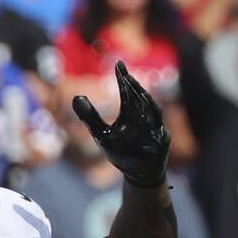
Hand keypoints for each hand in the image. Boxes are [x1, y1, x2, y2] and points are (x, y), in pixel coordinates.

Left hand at [71, 61, 170, 188]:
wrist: (138, 174)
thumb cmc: (121, 151)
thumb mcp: (101, 134)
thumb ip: (90, 116)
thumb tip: (76, 96)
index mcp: (131, 113)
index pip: (128, 92)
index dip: (123, 78)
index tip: (118, 64)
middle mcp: (145, 117)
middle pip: (140, 98)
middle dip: (133, 86)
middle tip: (124, 75)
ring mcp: (155, 129)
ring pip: (152, 111)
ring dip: (144, 100)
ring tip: (135, 89)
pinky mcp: (162, 143)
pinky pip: (159, 132)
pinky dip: (154, 124)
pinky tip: (149, 115)